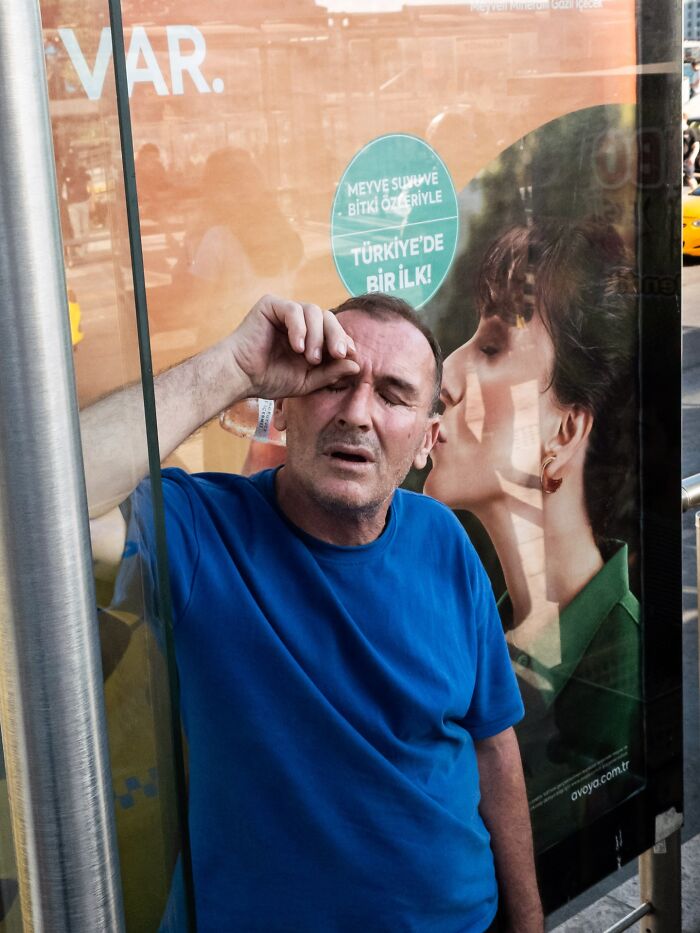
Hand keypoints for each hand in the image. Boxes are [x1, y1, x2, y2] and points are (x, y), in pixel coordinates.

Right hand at [227, 295, 359, 399]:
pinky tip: (296, 347)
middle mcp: (298, 320)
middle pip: (327, 317)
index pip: (333, 331)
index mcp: (309, 335)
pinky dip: (299, 328)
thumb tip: (357, 365)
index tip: (350, 355)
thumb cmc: (269, 379)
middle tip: (338, 353)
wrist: (240, 377)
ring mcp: (285, 311)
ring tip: (310, 358)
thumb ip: (331, 373)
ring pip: (313, 311)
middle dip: (337, 335)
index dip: (344, 340)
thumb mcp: (307, 381)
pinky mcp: (271, 305)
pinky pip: (293, 310)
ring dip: (316, 336)